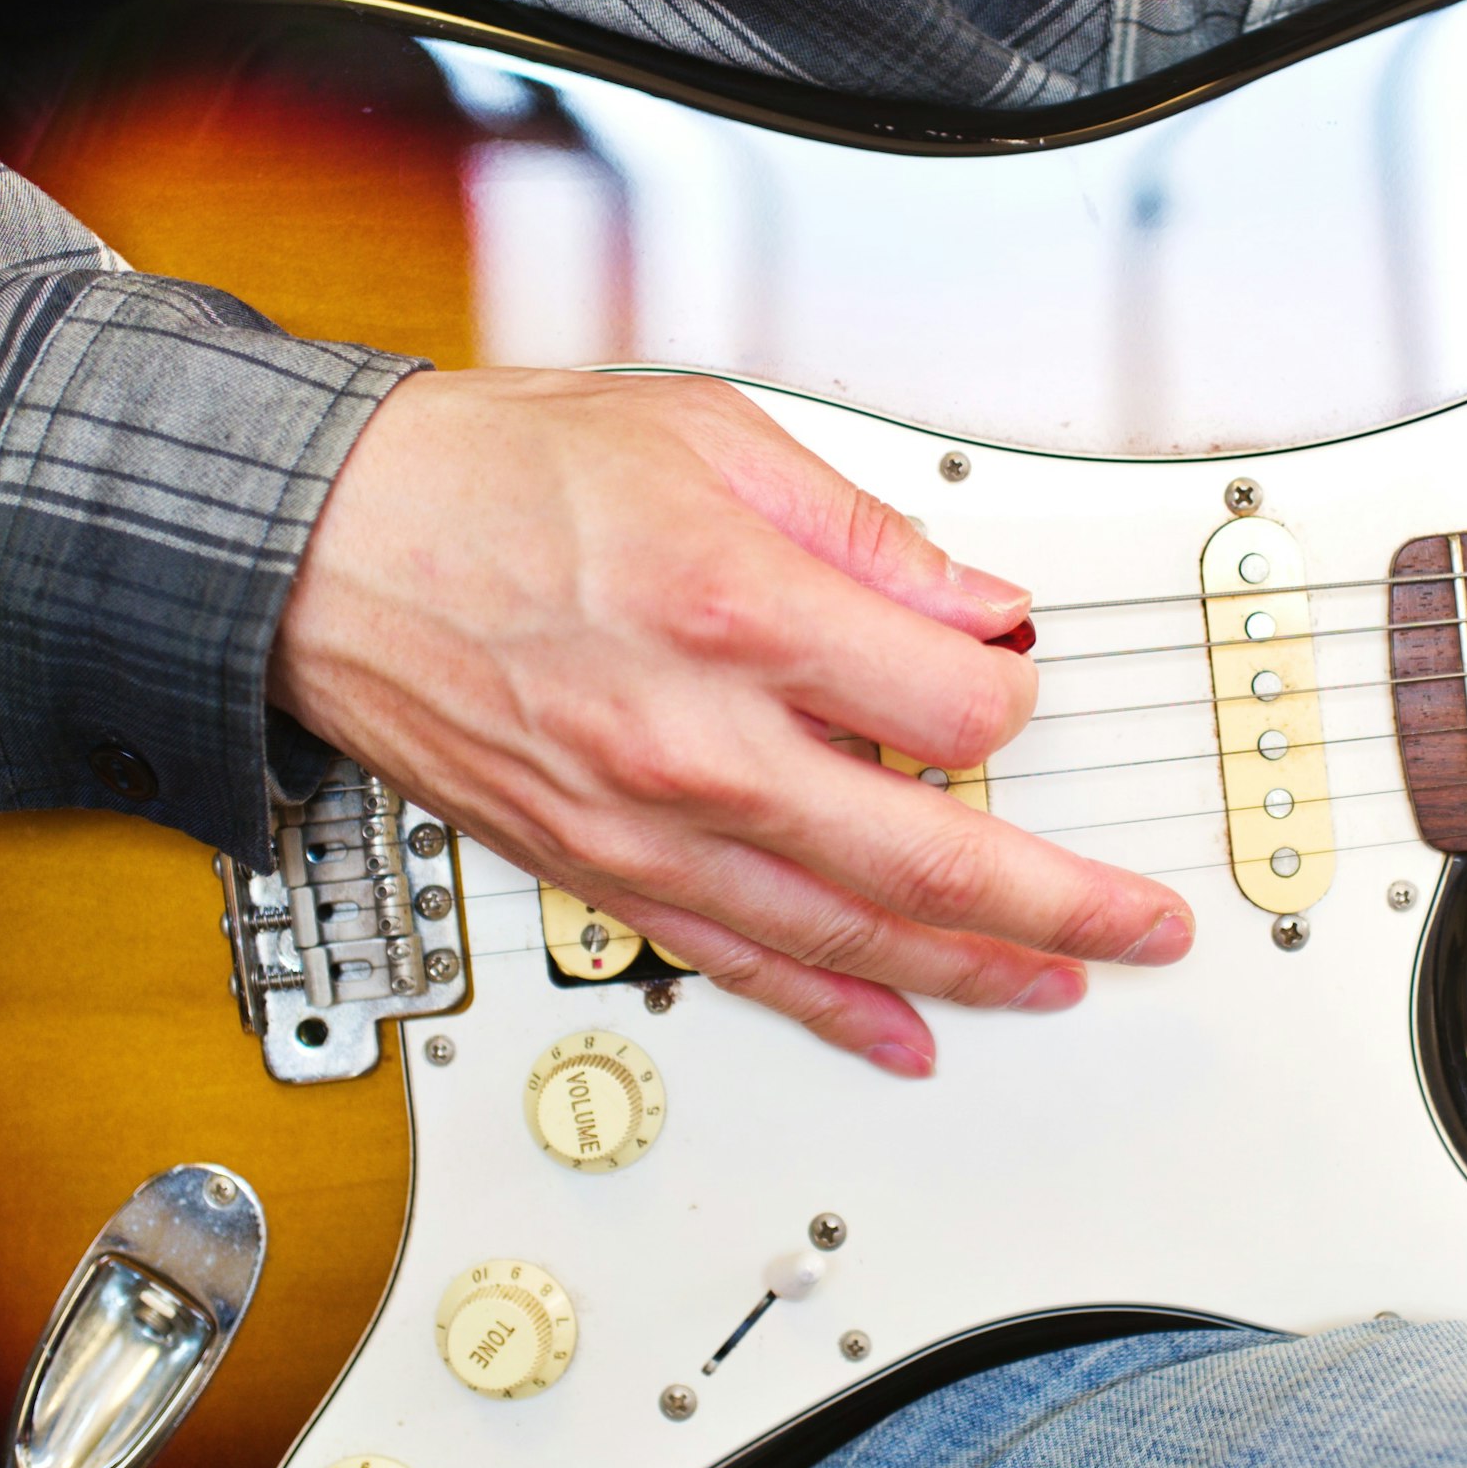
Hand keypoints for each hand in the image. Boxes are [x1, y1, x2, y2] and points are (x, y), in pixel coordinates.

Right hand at [268, 369, 1192, 1073]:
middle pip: (927, 856)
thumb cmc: (491, 478)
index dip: (1013, 696)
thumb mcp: (706, 436)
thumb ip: (860, 530)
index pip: (952, 708)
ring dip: (974, 969)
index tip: (1018, 676)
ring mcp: (645, 824)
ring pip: (847, 936)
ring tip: (1064, 979)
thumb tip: (974, 602)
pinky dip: (836, 1010)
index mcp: (737, 611)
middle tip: (1143, 925)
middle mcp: (697, 740)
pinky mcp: (599, 870)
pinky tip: (908, 1031)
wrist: (323, 549)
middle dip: (1061, 902)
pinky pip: (741, 966)